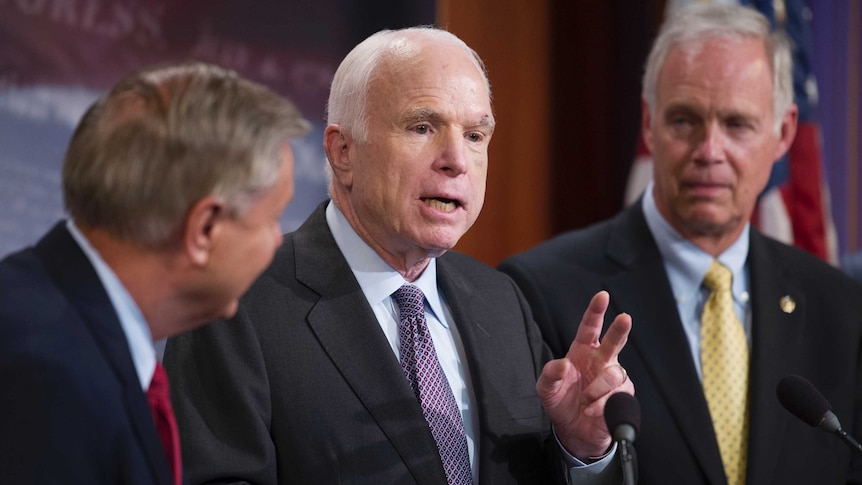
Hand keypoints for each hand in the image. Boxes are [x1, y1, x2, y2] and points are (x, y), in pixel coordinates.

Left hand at [536, 290, 633, 457]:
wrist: (574, 430)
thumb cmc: (561, 401)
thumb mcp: (546, 388)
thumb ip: (550, 374)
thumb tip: (562, 363)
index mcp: (582, 351)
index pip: (589, 327)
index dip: (596, 311)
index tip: (602, 296)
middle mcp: (601, 360)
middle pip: (614, 341)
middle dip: (619, 329)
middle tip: (624, 318)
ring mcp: (613, 378)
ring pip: (614, 374)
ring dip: (597, 389)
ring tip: (584, 400)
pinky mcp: (622, 396)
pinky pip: (616, 397)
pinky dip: (600, 405)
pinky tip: (590, 410)